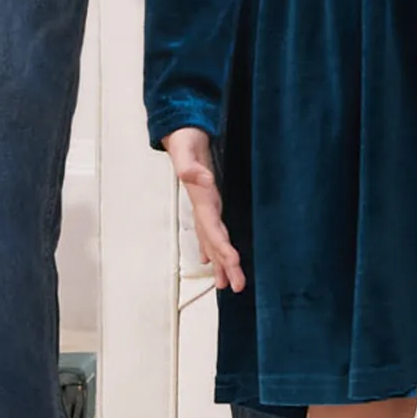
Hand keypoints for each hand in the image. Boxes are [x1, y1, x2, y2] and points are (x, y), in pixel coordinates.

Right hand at [163, 126, 244, 292]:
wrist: (179, 130)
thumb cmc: (184, 138)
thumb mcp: (186, 147)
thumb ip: (189, 165)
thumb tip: (201, 179)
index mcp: (201, 198)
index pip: (213, 228)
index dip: (222, 247)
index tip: (233, 263)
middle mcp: (202, 205)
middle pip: (214, 241)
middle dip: (224, 264)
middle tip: (237, 287)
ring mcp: (204, 204)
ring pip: (212, 239)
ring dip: (220, 261)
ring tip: (227, 284)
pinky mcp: (208, 199)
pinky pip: (211, 229)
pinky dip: (213, 246)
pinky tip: (211, 259)